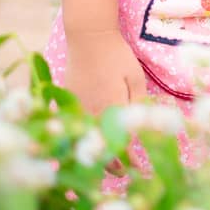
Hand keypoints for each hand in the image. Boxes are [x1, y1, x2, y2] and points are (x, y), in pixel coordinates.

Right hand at [64, 28, 147, 175]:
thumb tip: (142, 128)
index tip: (140, 170)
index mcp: (111, 110)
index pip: (121, 145)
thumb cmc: (116, 55)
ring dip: (95, 153)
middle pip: (99, 149)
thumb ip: (138, 104)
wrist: (88, 37)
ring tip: (105, 163)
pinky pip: (72, 127)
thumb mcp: (136, 78)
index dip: (130, 161)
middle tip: (122, 172)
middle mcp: (91, 115)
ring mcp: (76, 109)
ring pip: (84, 141)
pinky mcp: (67, 102)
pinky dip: (78, 137)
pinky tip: (85, 142)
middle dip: (110, 164)